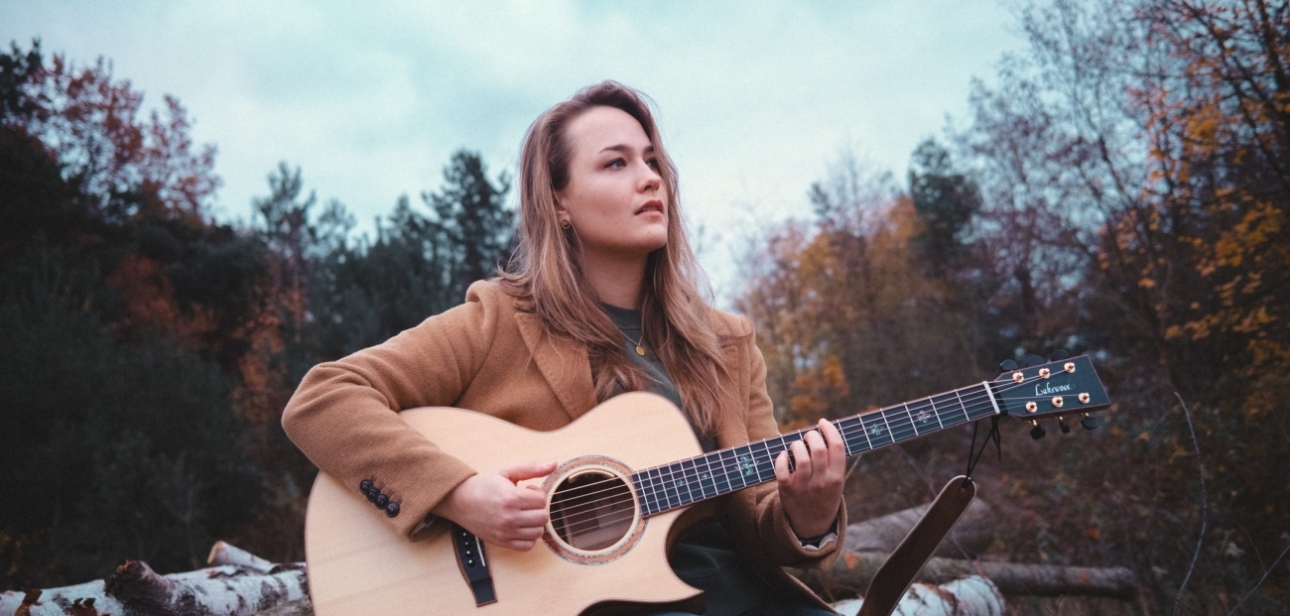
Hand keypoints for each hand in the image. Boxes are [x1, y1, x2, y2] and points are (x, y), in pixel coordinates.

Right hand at [433, 460, 555, 550]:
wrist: (459, 500)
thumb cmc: (483, 485)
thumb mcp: (507, 472)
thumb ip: (532, 468)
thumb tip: (553, 464)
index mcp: (511, 498)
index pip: (542, 500)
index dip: (537, 493)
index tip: (527, 490)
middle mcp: (509, 517)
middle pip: (543, 517)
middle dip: (538, 508)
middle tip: (526, 502)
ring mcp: (506, 532)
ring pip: (538, 532)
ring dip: (535, 522)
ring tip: (524, 513)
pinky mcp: (502, 542)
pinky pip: (527, 546)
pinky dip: (529, 537)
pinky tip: (521, 526)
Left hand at [774, 419, 845, 538]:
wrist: (812, 524)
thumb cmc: (824, 495)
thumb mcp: (836, 481)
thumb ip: (833, 461)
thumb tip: (824, 431)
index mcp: (837, 477)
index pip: (837, 447)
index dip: (830, 430)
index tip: (822, 422)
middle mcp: (822, 482)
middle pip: (819, 449)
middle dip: (812, 436)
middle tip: (808, 436)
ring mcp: (804, 487)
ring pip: (801, 458)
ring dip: (796, 445)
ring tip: (796, 445)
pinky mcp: (787, 491)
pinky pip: (782, 471)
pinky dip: (781, 459)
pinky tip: (783, 456)